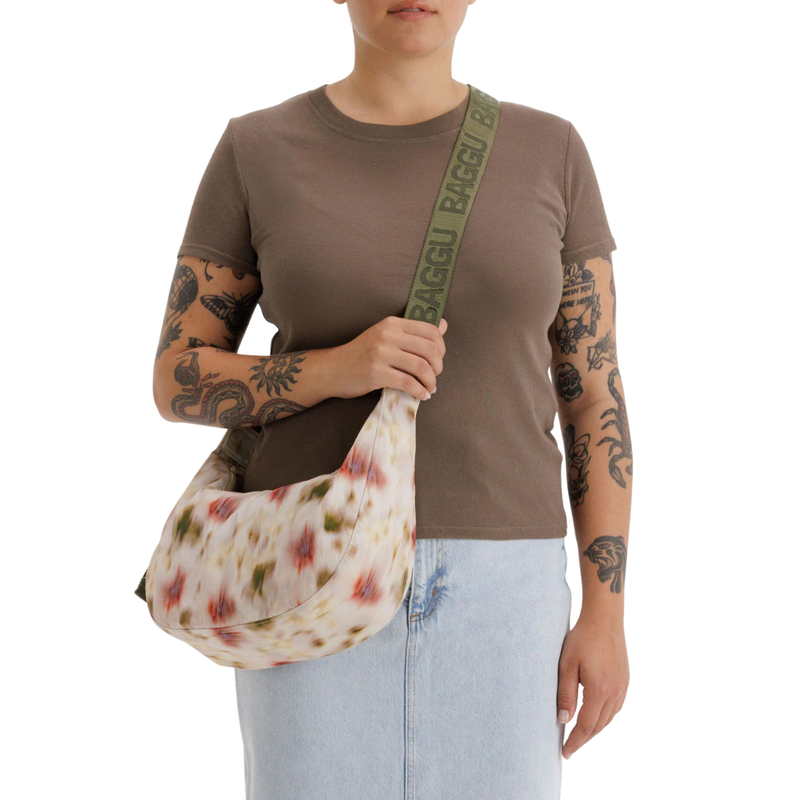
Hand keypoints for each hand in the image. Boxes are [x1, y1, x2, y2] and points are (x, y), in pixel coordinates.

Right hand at [329, 315, 447, 401]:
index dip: (441, 347)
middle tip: (435, 376)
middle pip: (429, 349)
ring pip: (421, 367)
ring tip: (430, 388)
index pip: (430, 330)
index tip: (438, 359)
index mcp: (392, 324)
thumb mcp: (385, 336)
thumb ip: (412, 332)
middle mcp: (387, 335)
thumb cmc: (361, 354)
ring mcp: (381, 354)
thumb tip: (443, 326)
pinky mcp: (376, 373)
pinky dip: (419, 391)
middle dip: (438, 366)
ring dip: (431, 381)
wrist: (333, 369)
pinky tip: (421, 395)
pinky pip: (408, 383)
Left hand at [557, 614, 628, 758]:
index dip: (575, 741)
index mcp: (599, 691)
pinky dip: (605, 717)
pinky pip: (616, 707)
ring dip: (595, 729)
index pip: (586, 726)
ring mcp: (623, 686)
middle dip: (584, 738)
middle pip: (599, 726)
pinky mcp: (625, 680)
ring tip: (580, 734)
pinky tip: (596, 716)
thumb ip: (565, 694)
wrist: (605, 618)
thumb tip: (563, 720)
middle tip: (570, 747)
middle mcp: (615, 692)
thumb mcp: (567, 665)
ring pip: (609, 718)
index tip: (565, 752)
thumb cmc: (582, 638)